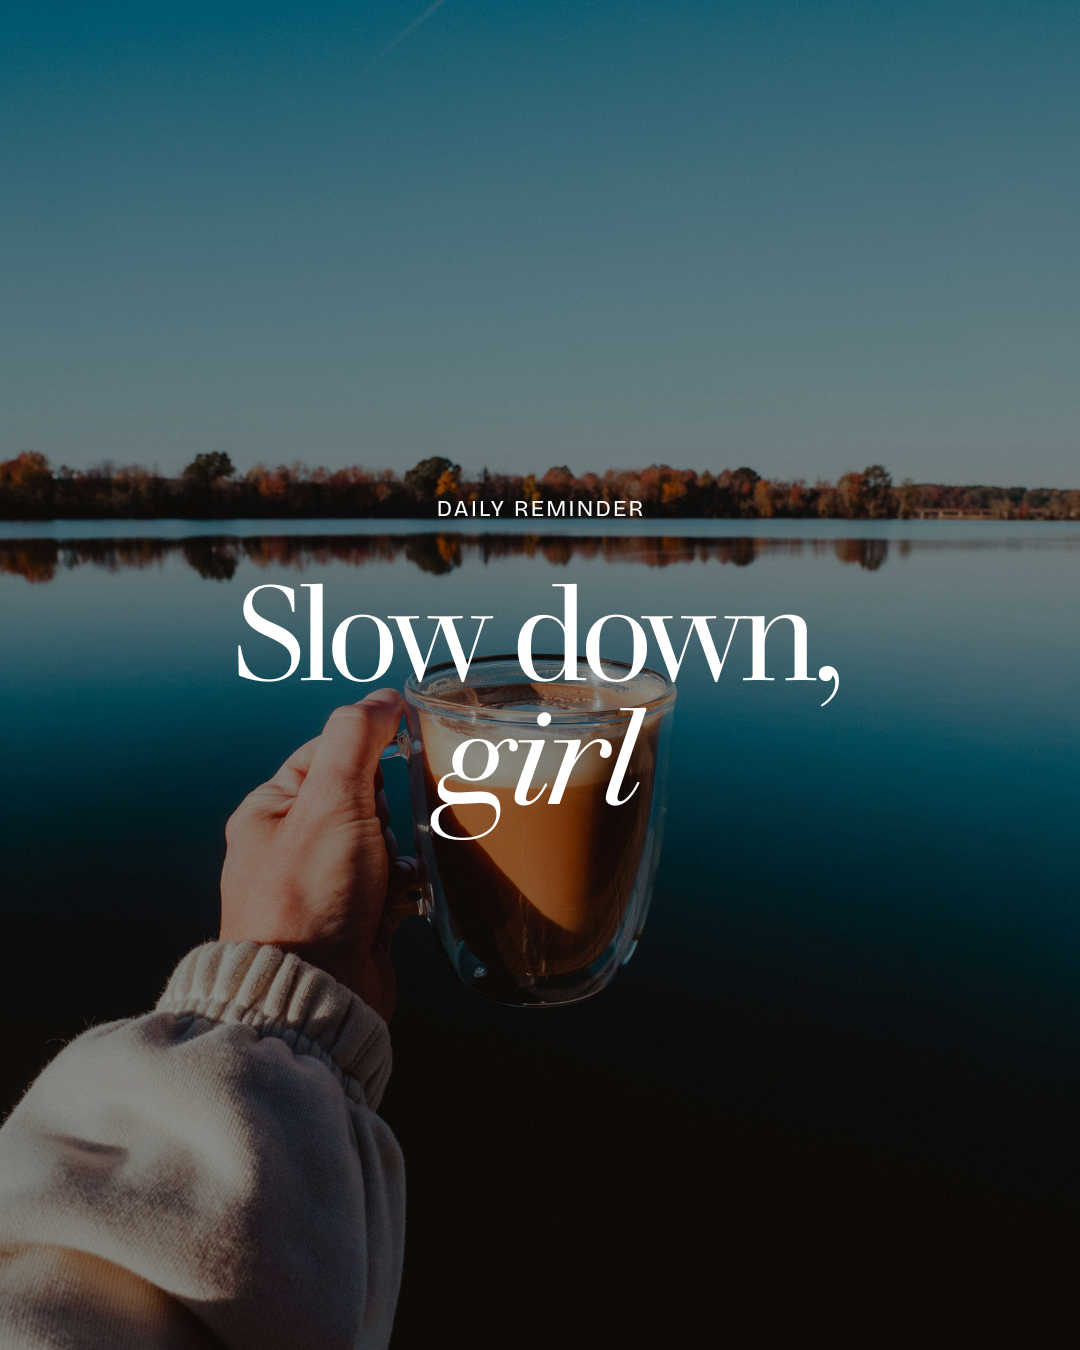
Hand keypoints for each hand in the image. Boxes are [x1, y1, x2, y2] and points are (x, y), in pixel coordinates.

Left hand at [220, 688, 416, 1021]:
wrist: (313, 997)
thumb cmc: (307, 901)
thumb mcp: (330, 801)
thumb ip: (356, 739)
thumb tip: (384, 698)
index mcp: (271, 809)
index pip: (331, 751)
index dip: (370, 749)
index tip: (404, 749)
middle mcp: (293, 845)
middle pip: (366, 795)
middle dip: (388, 811)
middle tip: (380, 833)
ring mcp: (325, 884)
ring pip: (386, 839)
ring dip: (400, 851)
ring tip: (391, 872)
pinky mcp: (356, 919)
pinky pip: (396, 883)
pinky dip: (406, 887)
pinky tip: (403, 897)